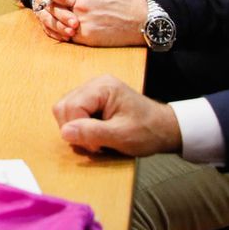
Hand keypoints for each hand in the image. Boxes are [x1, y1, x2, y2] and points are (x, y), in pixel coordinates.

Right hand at [29, 0, 78, 41]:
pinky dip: (57, 34)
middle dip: (62, 15)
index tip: (73, 1)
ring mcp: (40, 11)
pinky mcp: (42, 22)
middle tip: (75, 22)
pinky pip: (47, 29)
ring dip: (59, 27)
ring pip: (47, 20)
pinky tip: (67, 37)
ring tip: (72, 32)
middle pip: (48, 7)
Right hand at [52, 75, 181, 156]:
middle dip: (74, 129)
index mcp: (102, 87)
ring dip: (76, 129)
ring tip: (96, 139)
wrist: (164, 129)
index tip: (96, 145)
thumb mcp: (122, 136)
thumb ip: (93, 133)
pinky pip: (73, 112)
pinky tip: (95, 133)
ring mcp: (92, 91)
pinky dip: (80, 127)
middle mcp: (94, 84)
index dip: (78, 129)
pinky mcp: (92, 100)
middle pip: (64, 106)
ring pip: (65, 110)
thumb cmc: (148, 131)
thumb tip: (65, 132)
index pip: (71, 106)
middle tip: (94, 143)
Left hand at [67, 0, 149, 46]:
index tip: (72, 3)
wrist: (139, 20)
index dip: (65, 0)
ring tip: (77, 23)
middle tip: (73, 15)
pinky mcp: (86, 37)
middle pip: (60, 9)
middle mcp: (79, 6)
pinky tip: (82, 31)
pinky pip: (70, 36)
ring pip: (64, 23)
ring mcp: (81, 22)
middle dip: (65, 12)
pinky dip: (73, 34)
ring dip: (67, 24)